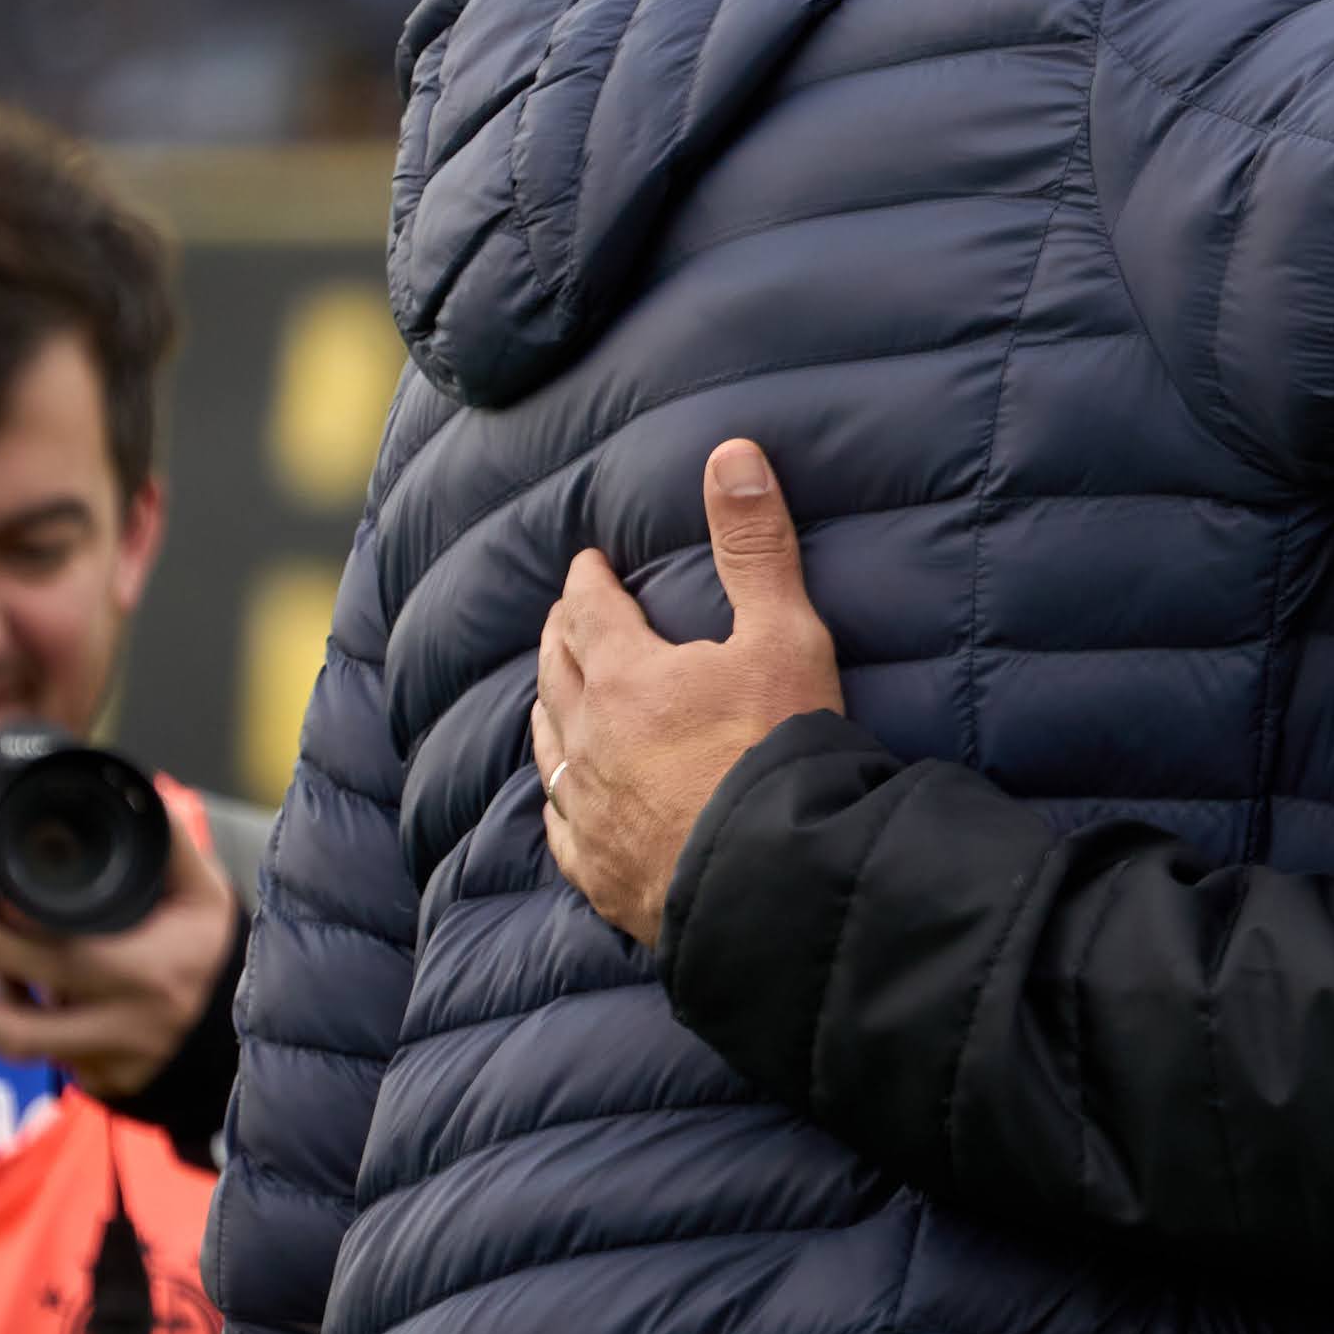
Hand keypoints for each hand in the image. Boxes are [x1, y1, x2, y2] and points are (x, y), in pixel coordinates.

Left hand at [0, 801, 239, 1101]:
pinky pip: (30, 1050)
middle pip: (26, 1008)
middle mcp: (124, 1025)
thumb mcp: (204, 893)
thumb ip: (170, 843)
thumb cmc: (209, 949)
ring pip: (16, 1043)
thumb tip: (131, 791)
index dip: (10, 937)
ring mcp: (103, 1058)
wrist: (233, 1026)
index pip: (67, 960)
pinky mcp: (88, 1076)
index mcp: (151, 973)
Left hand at [531, 439, 849, 946]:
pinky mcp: (599, 873)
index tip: (588, 564)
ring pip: (549, 747)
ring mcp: (589, 812)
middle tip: (565, 617)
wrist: (775, 881)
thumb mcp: (784, 635)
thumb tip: (732, 453)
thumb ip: (756, 545)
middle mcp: (590, 741)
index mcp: (626, 678)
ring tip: (552, 694)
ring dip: (549, 710)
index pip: (590, 610)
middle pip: (557, 673)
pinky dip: (558, 801)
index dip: (587, 581)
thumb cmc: (780, 752)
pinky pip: (560, 827)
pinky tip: (561, 805)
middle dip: (561, 636)